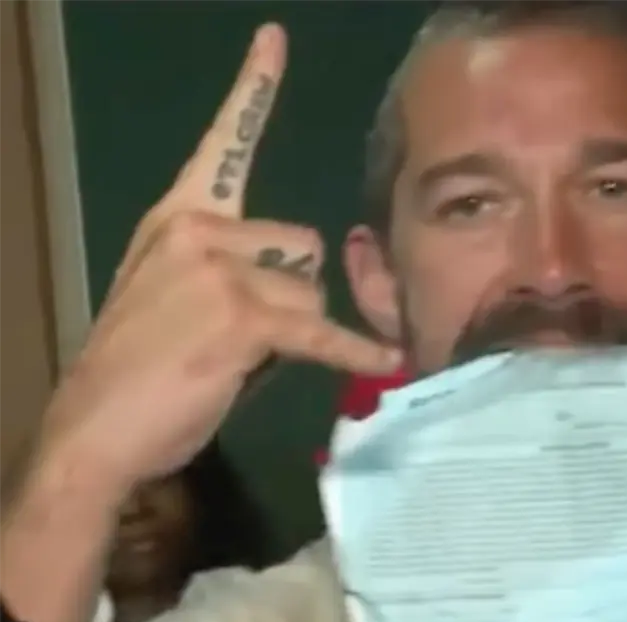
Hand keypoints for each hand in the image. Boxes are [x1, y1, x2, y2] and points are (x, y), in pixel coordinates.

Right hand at [37, 24, 400, 497]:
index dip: (252, 92)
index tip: (275, 40)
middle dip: (291, 294)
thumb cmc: (138, 368)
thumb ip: (231, 268)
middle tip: (243, 336)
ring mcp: (222, 269)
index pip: (223, 145)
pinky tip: (384, 358)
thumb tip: (301, 279)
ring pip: (314, 291)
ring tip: (240, 359)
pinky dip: (354, 349)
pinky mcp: (246, 316)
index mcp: (179, 217)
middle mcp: (200, 228)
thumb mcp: (175, 295)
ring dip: (296, 329)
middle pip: (304, 247)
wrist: (95, 428)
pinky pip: (322, 330)